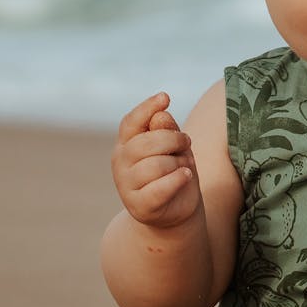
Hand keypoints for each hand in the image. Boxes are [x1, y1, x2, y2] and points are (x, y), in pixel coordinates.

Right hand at [112, 92, 199, 228]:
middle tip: (186, 145)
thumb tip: (160, 115)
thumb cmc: (174, 170)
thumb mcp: (175, 146)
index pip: (131, 122)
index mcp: (126, 143)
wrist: (175, 209)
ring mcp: (126, 185)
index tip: (165, 97)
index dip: (147, 108)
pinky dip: (178, 179)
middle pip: (147, 142)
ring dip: (179, 163)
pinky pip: (161, 187)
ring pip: (156, 165)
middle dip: (175, 140)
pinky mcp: (139, 206)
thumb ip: (167, 130)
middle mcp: (120, 162)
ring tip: (184, 167)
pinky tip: (186, 175)